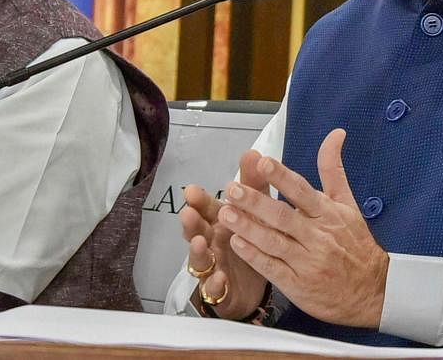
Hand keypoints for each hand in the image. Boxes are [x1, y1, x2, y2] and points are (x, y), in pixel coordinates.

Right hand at [179, 149, 271, 319]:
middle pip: (197, 231)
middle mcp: (211, 242)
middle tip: (188, 212)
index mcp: (219, 221)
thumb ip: (252, 184)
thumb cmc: (249, 239)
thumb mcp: (254, 211)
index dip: (199, 200)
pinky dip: (215, 283)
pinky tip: (219, 278)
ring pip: (201, 259)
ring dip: (199, 251)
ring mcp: (212, 267)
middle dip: (192, 222)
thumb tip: (252, 151)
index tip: (191, 190)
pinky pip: (214, 288)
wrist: (253, 286)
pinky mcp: (219, 291)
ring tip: (201, 243)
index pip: (206, 208)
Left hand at [217, 128, 389, 328]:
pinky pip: (272, 269)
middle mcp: (317, 236)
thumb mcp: (348, 204)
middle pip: (283, 216)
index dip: (281, 177)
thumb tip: (335, 133)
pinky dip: (254, 256)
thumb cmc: (355, 243)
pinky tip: (237, 243)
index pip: (302, 191)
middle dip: (255, 202)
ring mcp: (307, 262)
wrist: (372, 291)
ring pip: (274, 242)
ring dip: (248, 228)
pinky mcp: (298, 285)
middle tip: (232, 188)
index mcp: (328, 214)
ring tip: (226, 213)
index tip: (262, 162)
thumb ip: (333, 169)